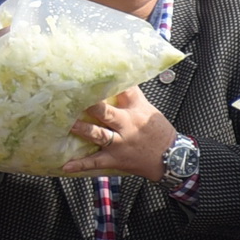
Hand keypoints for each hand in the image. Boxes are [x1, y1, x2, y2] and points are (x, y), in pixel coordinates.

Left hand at [56, 87, 179, 178]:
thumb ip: (132, 97)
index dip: (109, 82)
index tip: (92, 75)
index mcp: (137, 110)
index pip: (124, 90)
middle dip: (92, 106)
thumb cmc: (159, 133)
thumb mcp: (149, 110)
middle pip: (107, 113)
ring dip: (83, 130)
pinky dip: (81, 164)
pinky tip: (66, 165)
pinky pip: (96, 162)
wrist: (173, 158)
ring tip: (67, 125)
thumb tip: (119, 79)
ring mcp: (121, 143)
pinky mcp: (116, 159)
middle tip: (74, 98)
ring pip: (99, 135)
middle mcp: (127, 125)